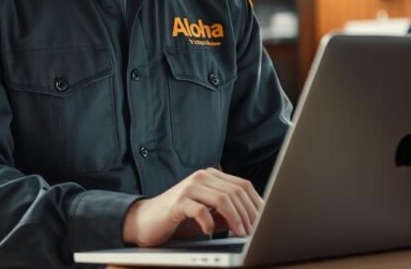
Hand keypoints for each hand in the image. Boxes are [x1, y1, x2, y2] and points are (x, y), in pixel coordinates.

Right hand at [121, 168, 262, 247]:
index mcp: (211, 176)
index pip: (242, 185)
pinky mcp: (177, 202)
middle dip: (248, 213)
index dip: (256, 204)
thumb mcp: (209, 215)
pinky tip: (210, 232)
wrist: (146, 221)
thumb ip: (227, 214)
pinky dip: (209, 223)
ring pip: (222, 199)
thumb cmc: (180, 219)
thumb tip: (253, 221)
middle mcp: (201, 177)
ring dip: (235, 219)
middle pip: (235, 191)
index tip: (264, 221)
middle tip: (253, 231)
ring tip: (239, 233)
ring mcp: (189, 187)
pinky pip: (200, 210)